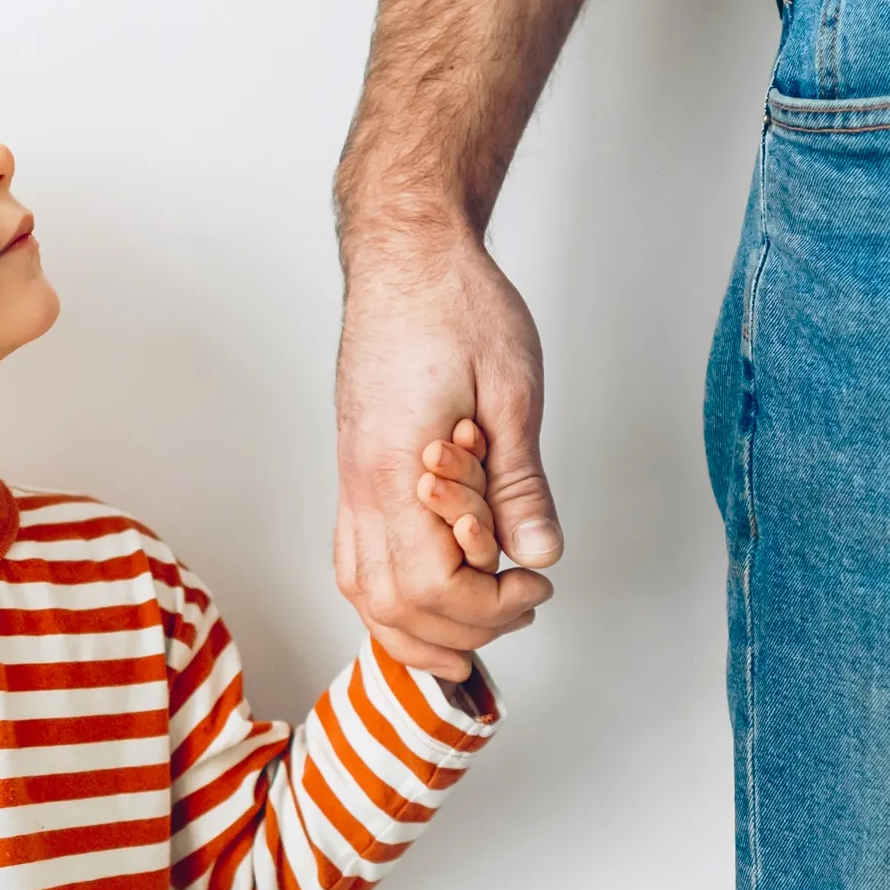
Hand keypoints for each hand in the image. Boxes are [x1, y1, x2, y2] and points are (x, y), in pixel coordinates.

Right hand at [334, 223, 558, 676]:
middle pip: (391, 604)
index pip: (432, 587)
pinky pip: (355, 557)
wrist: (406, 253)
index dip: (489, 606)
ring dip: (415, 628)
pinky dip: (389, 597)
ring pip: (361, 589)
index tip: (535, 584)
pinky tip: (427, 600)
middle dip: (459, 630)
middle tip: (519, 607)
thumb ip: (521, 483)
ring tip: (473, 636)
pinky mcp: (354, 468)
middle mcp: (361, 483)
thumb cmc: (455, 305)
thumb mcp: (512, 391)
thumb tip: (540, 555)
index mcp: (398, 468)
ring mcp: (350, 478)